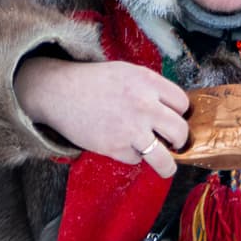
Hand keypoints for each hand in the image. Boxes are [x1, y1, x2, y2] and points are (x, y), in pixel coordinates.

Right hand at [22, 52, 187, 169]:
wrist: (59, 92)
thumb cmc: (94, 82)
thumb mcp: (127, 72)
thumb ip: (150, 88)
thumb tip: (171, 109)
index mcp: (148, 82)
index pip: (182, 104)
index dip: (179, 113)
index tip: (174, 118)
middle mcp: (143, 105)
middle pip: (180, 131)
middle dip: (179, 140)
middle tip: (174, 142)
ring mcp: (130, 128)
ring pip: (163, 158)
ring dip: (167, 166)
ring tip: (167, 167)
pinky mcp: (114, 147)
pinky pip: (135, 159)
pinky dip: (130, 155)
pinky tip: (121, 144)